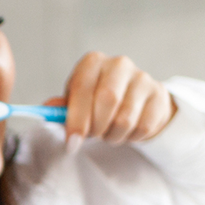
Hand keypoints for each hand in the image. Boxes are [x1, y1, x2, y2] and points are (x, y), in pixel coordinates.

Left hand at [53, 51, 176, 150]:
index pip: (82, 88)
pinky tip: (127, 131)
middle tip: (93, 136)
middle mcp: (118, 64)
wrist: (136, 101)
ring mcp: (142, 77)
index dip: (76, 119)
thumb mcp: (77, 102)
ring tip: (109, 132)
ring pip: (125, 118)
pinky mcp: (159, 94)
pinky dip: (131, 137)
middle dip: (96, 127)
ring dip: (113, 135)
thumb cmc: (98, 101)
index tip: (72, 141)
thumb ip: (62, 108)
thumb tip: (45, 111)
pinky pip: (143, 127)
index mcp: (93, 62)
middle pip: (107, 100)